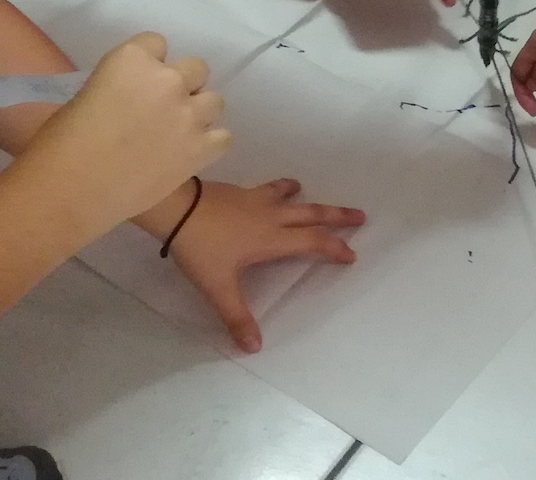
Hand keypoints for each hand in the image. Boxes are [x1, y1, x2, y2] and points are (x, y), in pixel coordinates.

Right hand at [19, 34, 229, 236]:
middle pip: (195, 68)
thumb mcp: (90, 92)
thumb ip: (122, 85)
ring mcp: (189, 114)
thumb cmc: (63, 141)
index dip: (148, 65)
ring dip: (197, 113)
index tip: (138, 85)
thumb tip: (136, 98)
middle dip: (180, 86)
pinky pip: (223, 137)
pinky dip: (208, 144)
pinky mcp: (201, 149)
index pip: (157, 43)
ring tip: (176, 134)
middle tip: (160, 110)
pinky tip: (188, 153)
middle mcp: (168, 80)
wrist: (72, 189)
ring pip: (214, 101)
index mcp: (133, 59)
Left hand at [141, 178, 364, 352]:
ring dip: (302, 196)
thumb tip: (254, 347)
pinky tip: (268, 191)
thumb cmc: (202, 248)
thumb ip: (237, 316)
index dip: (334, 248)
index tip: (351, 255)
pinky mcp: (239, 191)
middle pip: (312, 213)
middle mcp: (271, 216)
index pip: (313, 242)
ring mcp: (255, 200)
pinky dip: (276, 188)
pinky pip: (266, 189)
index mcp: (272, 239)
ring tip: (306, 190)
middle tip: (360, 215)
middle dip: (337, 216)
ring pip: (288, 196)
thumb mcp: (218, 287)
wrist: (176, 208)